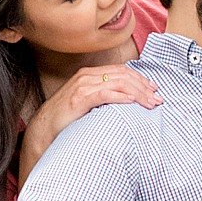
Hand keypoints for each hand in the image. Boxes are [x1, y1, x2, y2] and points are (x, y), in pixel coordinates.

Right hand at [19, 64, 161, 181]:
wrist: (43, 130)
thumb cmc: (67, 119)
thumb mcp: (89, 104)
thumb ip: (105, 97)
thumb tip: (128, 101)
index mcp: (90, 74)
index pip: (121, 71)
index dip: (140, 79)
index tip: (154, 90)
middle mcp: (87, 76)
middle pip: (123, 75)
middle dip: (143, 87)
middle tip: (158, 99)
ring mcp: (82, 86)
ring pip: (118, 82)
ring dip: (138, 93)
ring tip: (150, 103)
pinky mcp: (79, 98)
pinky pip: (105, 93)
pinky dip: (121, 97)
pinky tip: (132, 102)